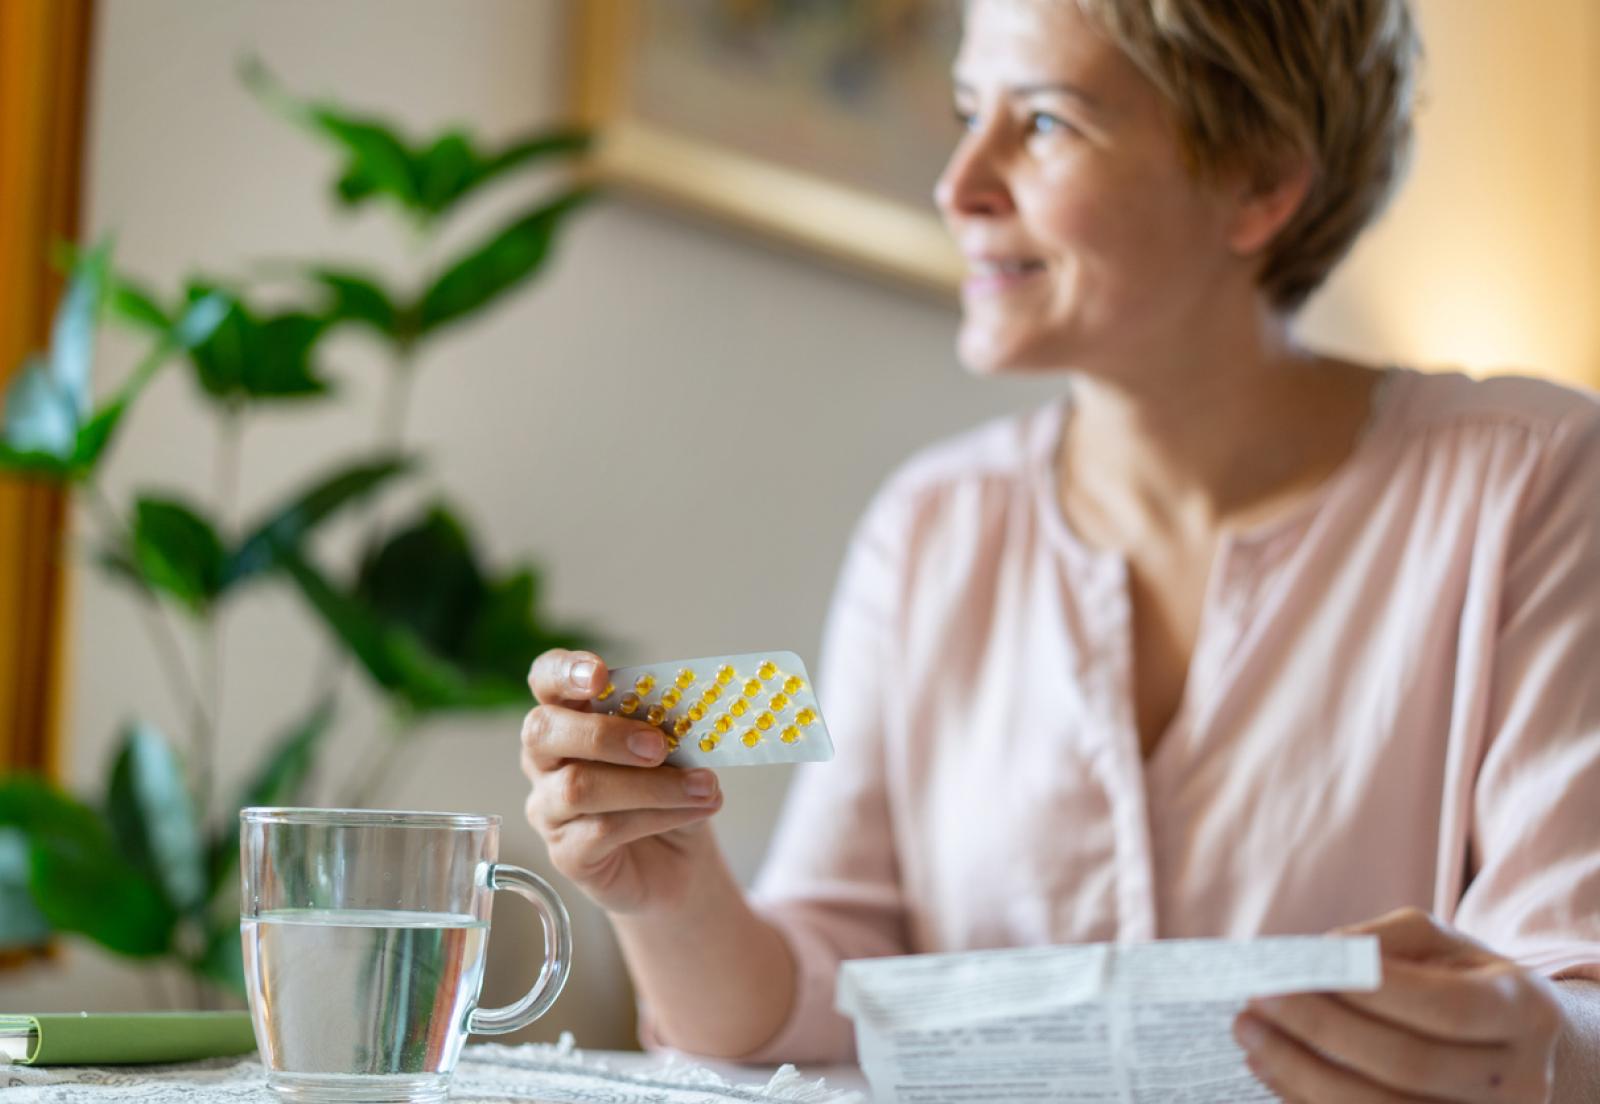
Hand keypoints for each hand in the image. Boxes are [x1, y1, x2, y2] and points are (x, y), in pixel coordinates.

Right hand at [520, 648, 723, 915]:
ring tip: (704, 787)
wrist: (680, 861)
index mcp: (569, 716)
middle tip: (659, 745)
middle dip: (605, 733)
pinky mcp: (565, 854)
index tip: (600, 675)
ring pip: (578, 787)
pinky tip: (693, 812)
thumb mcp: (676, 751)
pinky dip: (656, 816)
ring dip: (650, 785)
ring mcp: (548, 809)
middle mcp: (546, 759)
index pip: (546, 680)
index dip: (564, 671)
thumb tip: (682, 712)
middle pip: (543, 731)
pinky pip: (601, 830)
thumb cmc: (670, 791)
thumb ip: (667, 727)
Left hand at [1233, 907, 1561, 1101]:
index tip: (1296, 969)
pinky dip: (1308, 1102)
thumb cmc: (1464, 982)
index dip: (1370, 990)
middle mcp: (1522, 1080)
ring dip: (1303, 1073)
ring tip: (1249, 1034)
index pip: (1446, 1007)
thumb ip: (1380, 942)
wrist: (1523, 1051)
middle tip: (1255, 998)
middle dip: (1321, 1028)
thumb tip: (1311, 960)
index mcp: (1525, 1011)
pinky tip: (1270, 1068)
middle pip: (1409, 1064)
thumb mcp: (1438, 945)